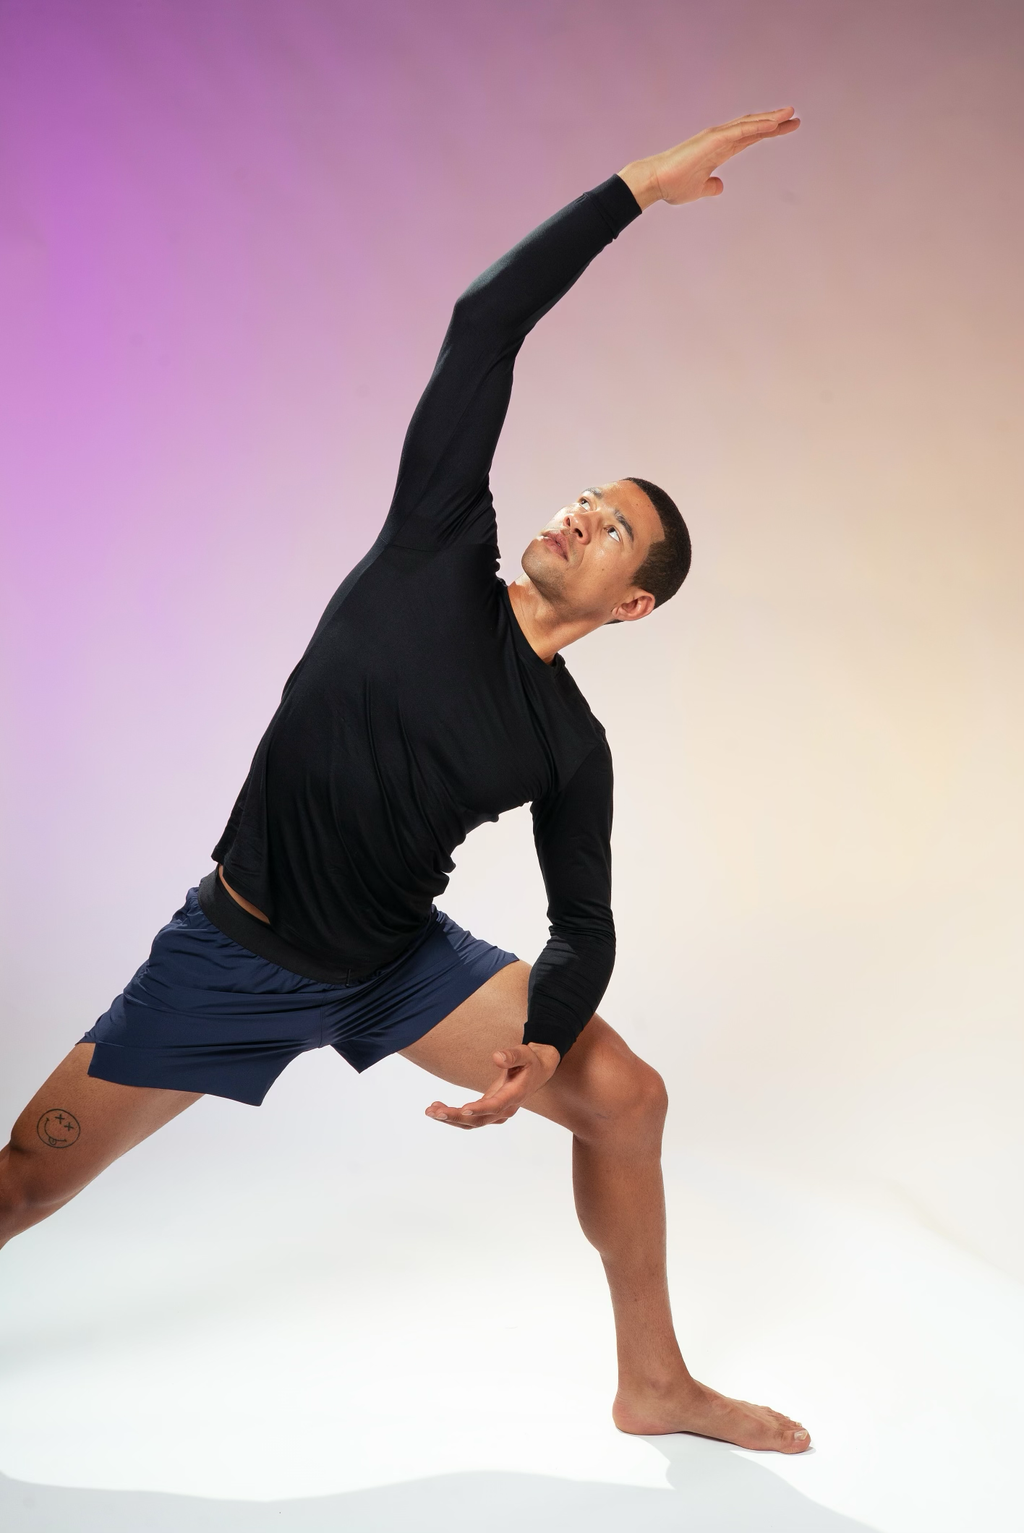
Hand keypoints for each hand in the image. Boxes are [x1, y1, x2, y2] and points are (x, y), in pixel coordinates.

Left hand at [424, 1043, 559, 1128]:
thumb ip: (512, 1055)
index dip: (480, 1108)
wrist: (537, 1072)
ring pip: (471, 1123)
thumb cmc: (529, 1061)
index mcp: (514, 1095)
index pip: (496, 1105)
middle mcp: (505, 1109)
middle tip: (434, 1112)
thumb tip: (496, 1057)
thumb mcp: (524, 1053)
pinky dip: (454, 1116)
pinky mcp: (489, 1112)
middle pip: (479, 1120)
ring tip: (430, 1110)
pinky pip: (470, 1119)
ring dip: (451, 1119)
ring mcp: (497, 1114)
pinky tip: (438, 1108)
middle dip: (456, 1117)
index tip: (464, 1108)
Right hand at [619, 107, 799, 209]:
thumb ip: (711, 187)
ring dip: (769, 119)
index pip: (750, 137)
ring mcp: (716, 137)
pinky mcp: (712, 140)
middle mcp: (720, 139)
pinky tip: (772, 124)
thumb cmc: (673, 185)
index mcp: (720, 150)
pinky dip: (756, 127)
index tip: (786, 128)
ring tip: (789, 114)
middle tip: (794, 118)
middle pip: (753, 127)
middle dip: (774, 122)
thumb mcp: (699, 189)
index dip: (769, 132)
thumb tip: (720, 187)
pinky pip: (740, 131)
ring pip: (748, 125)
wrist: (656, 183)